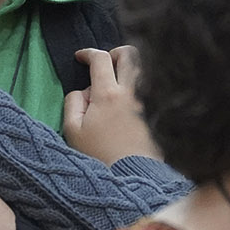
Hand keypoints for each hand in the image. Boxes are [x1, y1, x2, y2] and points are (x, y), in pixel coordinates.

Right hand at [63, 46, 158, 164]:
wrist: (131, 177)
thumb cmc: (98, 156)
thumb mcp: (73, 130)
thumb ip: (73, 102)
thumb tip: (84, 91)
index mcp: (107, 95)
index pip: (100, 58)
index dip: (88, 52)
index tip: (80, 57)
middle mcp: (131, 93)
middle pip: (129, 54)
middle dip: (114, 52)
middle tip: (105, 63)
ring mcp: (147, 102)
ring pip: (144, 69)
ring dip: (130, 68)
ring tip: (118, 80)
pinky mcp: (156, 112)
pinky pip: (151, 89)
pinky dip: (140, 86)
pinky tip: (130, 99)